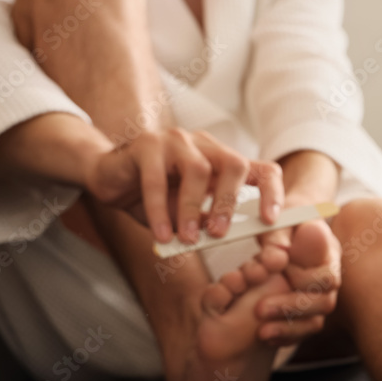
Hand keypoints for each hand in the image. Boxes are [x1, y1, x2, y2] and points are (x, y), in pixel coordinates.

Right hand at [84, 128, 284, 242]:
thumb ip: (210, 223)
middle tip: (219, 235)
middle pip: (234, 165)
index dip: (272, 193)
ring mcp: (177, 141)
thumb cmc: (155, 198)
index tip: (270, 220)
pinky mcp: (146, 145)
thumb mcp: (189, 215)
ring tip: (186, 239)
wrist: (108, 178)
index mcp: (223, 161)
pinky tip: (161, 235)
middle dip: (230, 203)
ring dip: (193, 209)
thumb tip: (228, 240)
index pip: (262, 170)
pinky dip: (160, 210)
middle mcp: (205, 145)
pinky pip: (157, 179)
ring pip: (198, 170)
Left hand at [254, 218, 341, 345]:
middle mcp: (328, 279)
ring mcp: (318, 297)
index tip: (279, 269)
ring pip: (315, 322)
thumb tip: (281, 255)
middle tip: (260, 309)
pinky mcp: (304, 312)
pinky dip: (285, 336)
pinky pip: (301, 331)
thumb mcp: (279, 220)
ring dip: (289, 328)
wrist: (285, 227)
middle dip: (292, 308)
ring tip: (262, 332)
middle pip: (324, 304)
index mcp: (328, 255)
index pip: (327, 278)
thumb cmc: (283, 219)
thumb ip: (278, 237)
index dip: (304, 279)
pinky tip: (264, 336)